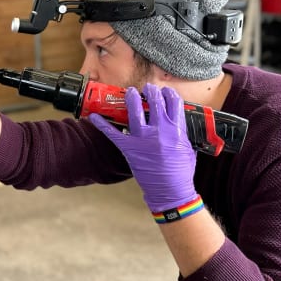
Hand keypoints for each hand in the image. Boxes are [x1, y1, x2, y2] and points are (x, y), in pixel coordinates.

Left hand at [89, 84, 197, 212]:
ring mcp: (143, 139)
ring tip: (130, 92)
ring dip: (131, 98)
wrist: (170, 191)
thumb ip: (181, 132)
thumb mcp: (187, 148)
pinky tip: (94, 116)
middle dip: (151, 92)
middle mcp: (160, 132)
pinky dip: (102, 124)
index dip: (169, 94)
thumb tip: (177, 120)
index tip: (166, 91)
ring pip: (134, 111)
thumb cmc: (181, 172)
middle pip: (155, 102)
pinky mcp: (129, 148)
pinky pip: (112, 133)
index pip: (174, 104)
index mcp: (176, 131)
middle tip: (147, 89)